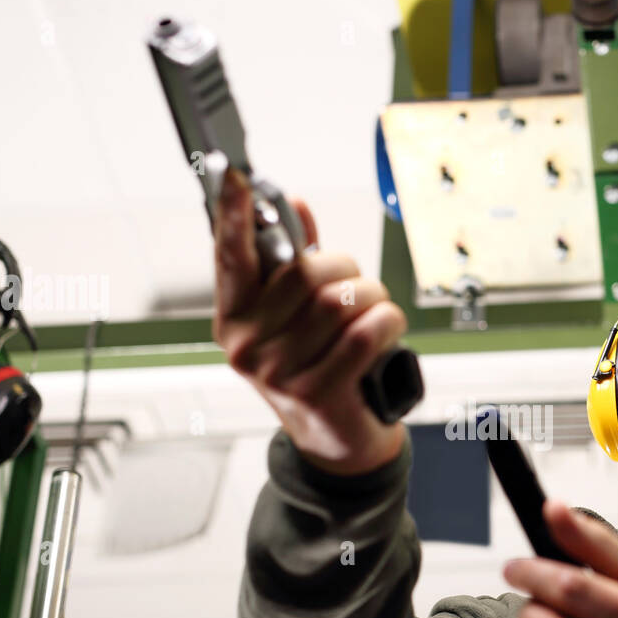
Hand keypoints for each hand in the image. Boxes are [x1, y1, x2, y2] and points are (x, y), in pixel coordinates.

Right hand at [212, 166, 406, 475]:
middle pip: (306, 273)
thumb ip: (292, 264)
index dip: (234, 214)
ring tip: (374, 312)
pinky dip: (387, 323)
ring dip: (373, 298)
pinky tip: (387, 328)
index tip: (237, 176)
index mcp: (234, 319)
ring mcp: (278, 372)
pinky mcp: (316, 392)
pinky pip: (364, 334)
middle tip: (357, 285)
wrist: (335, 441)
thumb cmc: (316, 369)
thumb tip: (294, 205)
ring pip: (340, 301)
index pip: (230, 257)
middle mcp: (247, 345)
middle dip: (346, 269)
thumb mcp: (295, 319)